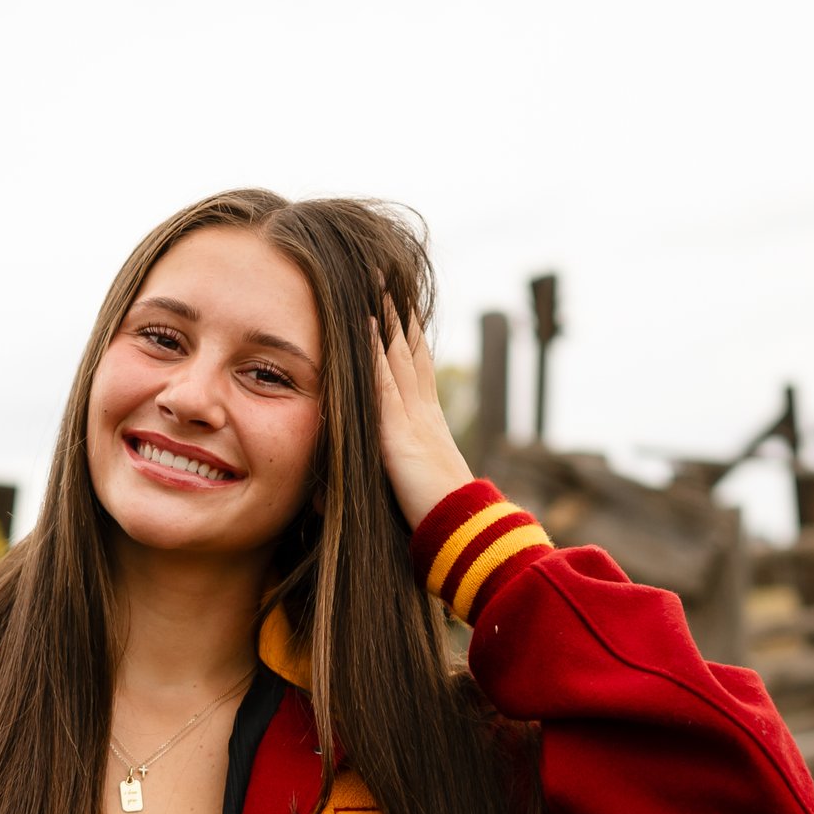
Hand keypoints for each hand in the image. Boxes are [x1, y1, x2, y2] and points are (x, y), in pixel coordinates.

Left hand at [368, 285, 476, 531]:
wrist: (462, 533)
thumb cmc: (440, 520)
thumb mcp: (411, 488)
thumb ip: (390, 475)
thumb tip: (351, 486)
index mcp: (429, 424)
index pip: (418, 370)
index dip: (409, 339)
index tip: (400, 309)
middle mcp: (424, 413)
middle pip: (411, 352)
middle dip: (398, 315)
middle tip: (388, 280)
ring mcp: (413, 419)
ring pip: (399, 357)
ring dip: (387, 320)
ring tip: (377, 285)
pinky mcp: (399, 432)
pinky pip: (385, 382)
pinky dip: (375, 352)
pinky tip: (366, 325)